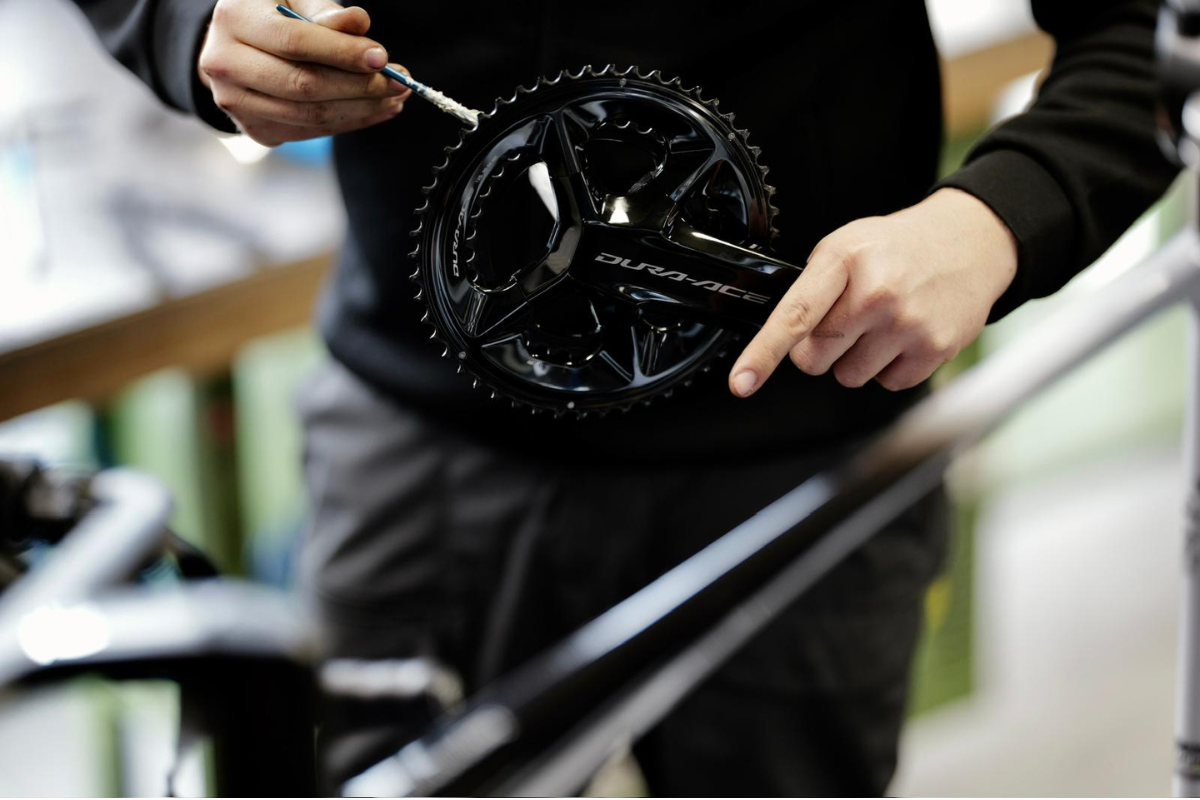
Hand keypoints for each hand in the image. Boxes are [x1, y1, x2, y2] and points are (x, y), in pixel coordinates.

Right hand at [197, 0, 410, 145]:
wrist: (237, 47)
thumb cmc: (273, 16)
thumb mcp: (296, 0)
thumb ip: (326, 12)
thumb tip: (359, 22)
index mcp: (234, 20)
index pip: (294, 42)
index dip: (342, 53)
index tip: (382, 58)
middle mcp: (225, 64)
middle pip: (304, 85)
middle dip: (359, 87)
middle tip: (398, 83)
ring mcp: (237, 103)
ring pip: (310, 114)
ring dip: (362, 110)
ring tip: (394, 98)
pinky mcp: (256, 130)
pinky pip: (312, 131)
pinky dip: (350, 122)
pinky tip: (376, 110)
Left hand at [728, 188, 1017, 396]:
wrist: (971, 241)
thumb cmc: (898, 248)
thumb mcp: (845, 246)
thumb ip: (811, 288)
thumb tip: (783, 338)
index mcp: (844, 260)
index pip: (795, 315)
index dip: (763, 353)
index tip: (742, 382)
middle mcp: (877, 292)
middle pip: (816, 357)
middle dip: (819, 348)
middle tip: (845, 320)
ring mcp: (908, 323)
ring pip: (849, 376)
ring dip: (857, 358)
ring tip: (881, 322)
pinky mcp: (935, 348)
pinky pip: (887, 383)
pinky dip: (890, 366)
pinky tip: (904, 334)